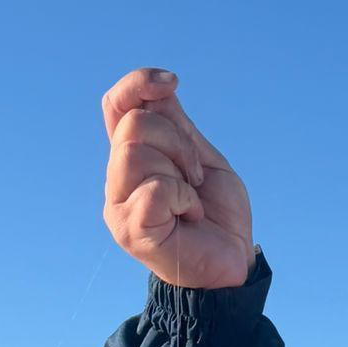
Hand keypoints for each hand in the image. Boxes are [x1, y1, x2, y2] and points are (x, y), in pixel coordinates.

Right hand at [101, 68, 252, 289]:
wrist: (232, 264)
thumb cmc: (217, 216)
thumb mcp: (201, 159)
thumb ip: (176, 127)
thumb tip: (159, 86)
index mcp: (131, 159)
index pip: (115, 106)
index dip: (136, 84)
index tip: (172, 82)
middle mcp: (117, 180)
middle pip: (133, 125)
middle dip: (178, 141)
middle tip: (196, 176)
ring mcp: (118, 206)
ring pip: (135, 151)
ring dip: (179, 169)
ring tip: (192, 198)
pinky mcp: (130, 231)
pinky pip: (153, 189)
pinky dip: (183, 197)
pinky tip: (190, 216)